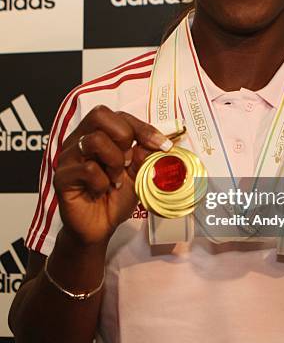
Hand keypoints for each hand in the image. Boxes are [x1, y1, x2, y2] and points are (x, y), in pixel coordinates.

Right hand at [54, 105, 172, 246]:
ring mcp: (69, 156)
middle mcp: (80, 139)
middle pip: (100, 115)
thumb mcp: (138, 173)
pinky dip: (102, 182)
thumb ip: (145, 155)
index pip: (119, 116)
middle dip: (124, 137)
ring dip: (114, 161)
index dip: (143, 128)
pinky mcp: (62, 176)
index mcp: (97, 133)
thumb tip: (158, 142)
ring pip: (95, 140)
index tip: (163, 146)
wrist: (100, 227)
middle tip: (129, 161)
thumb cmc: (115, 197)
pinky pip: (88, 169)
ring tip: (116, 179)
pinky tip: (101, 191)